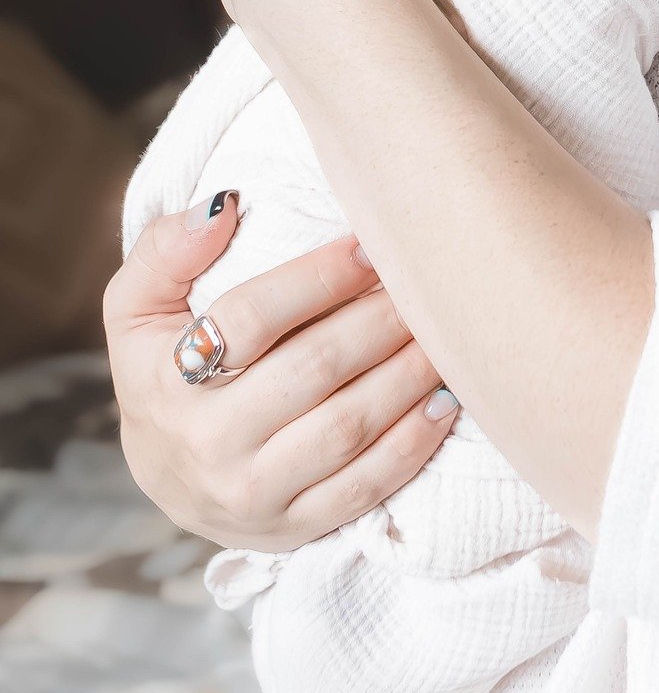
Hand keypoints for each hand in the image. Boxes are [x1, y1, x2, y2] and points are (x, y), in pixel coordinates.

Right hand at [104, 197, 459, 550]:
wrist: (164, 472)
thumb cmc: (163, 366)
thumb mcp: (137, 305)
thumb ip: (168, 248)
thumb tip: (224, 206)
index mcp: (169, 381)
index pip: (251, 318)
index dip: (317, 276)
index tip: (368, 244)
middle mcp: (209, 446)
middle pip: (314, 370)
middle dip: (379, 318)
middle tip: (421, 282)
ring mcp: (254, 497)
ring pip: (348, 429)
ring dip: (407, 374)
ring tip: (444, 330)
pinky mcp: (294, 530)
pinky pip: (365, 489)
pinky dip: (413, 444)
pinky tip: (444, 400)